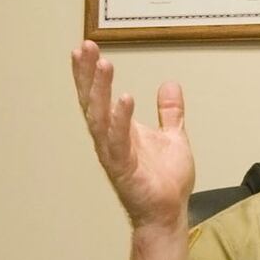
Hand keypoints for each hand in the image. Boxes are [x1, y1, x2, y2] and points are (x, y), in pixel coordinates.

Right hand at [71, 40, 195, 228]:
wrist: (170, 212)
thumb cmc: (166, 181)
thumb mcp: (173, 137)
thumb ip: (170, 112)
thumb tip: (170, 85)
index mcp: (119, 130)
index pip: (99, 96)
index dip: (91, 73)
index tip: (87, 47)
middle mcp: (110, 140)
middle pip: (92, 102)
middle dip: (87, 75)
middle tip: (85, 47)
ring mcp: (114, 154)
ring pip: (100, 118)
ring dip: (100, 91)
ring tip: (103, 64)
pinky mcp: (124, 169)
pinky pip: (118, 141)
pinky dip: (120, 119)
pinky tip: (124, 98)